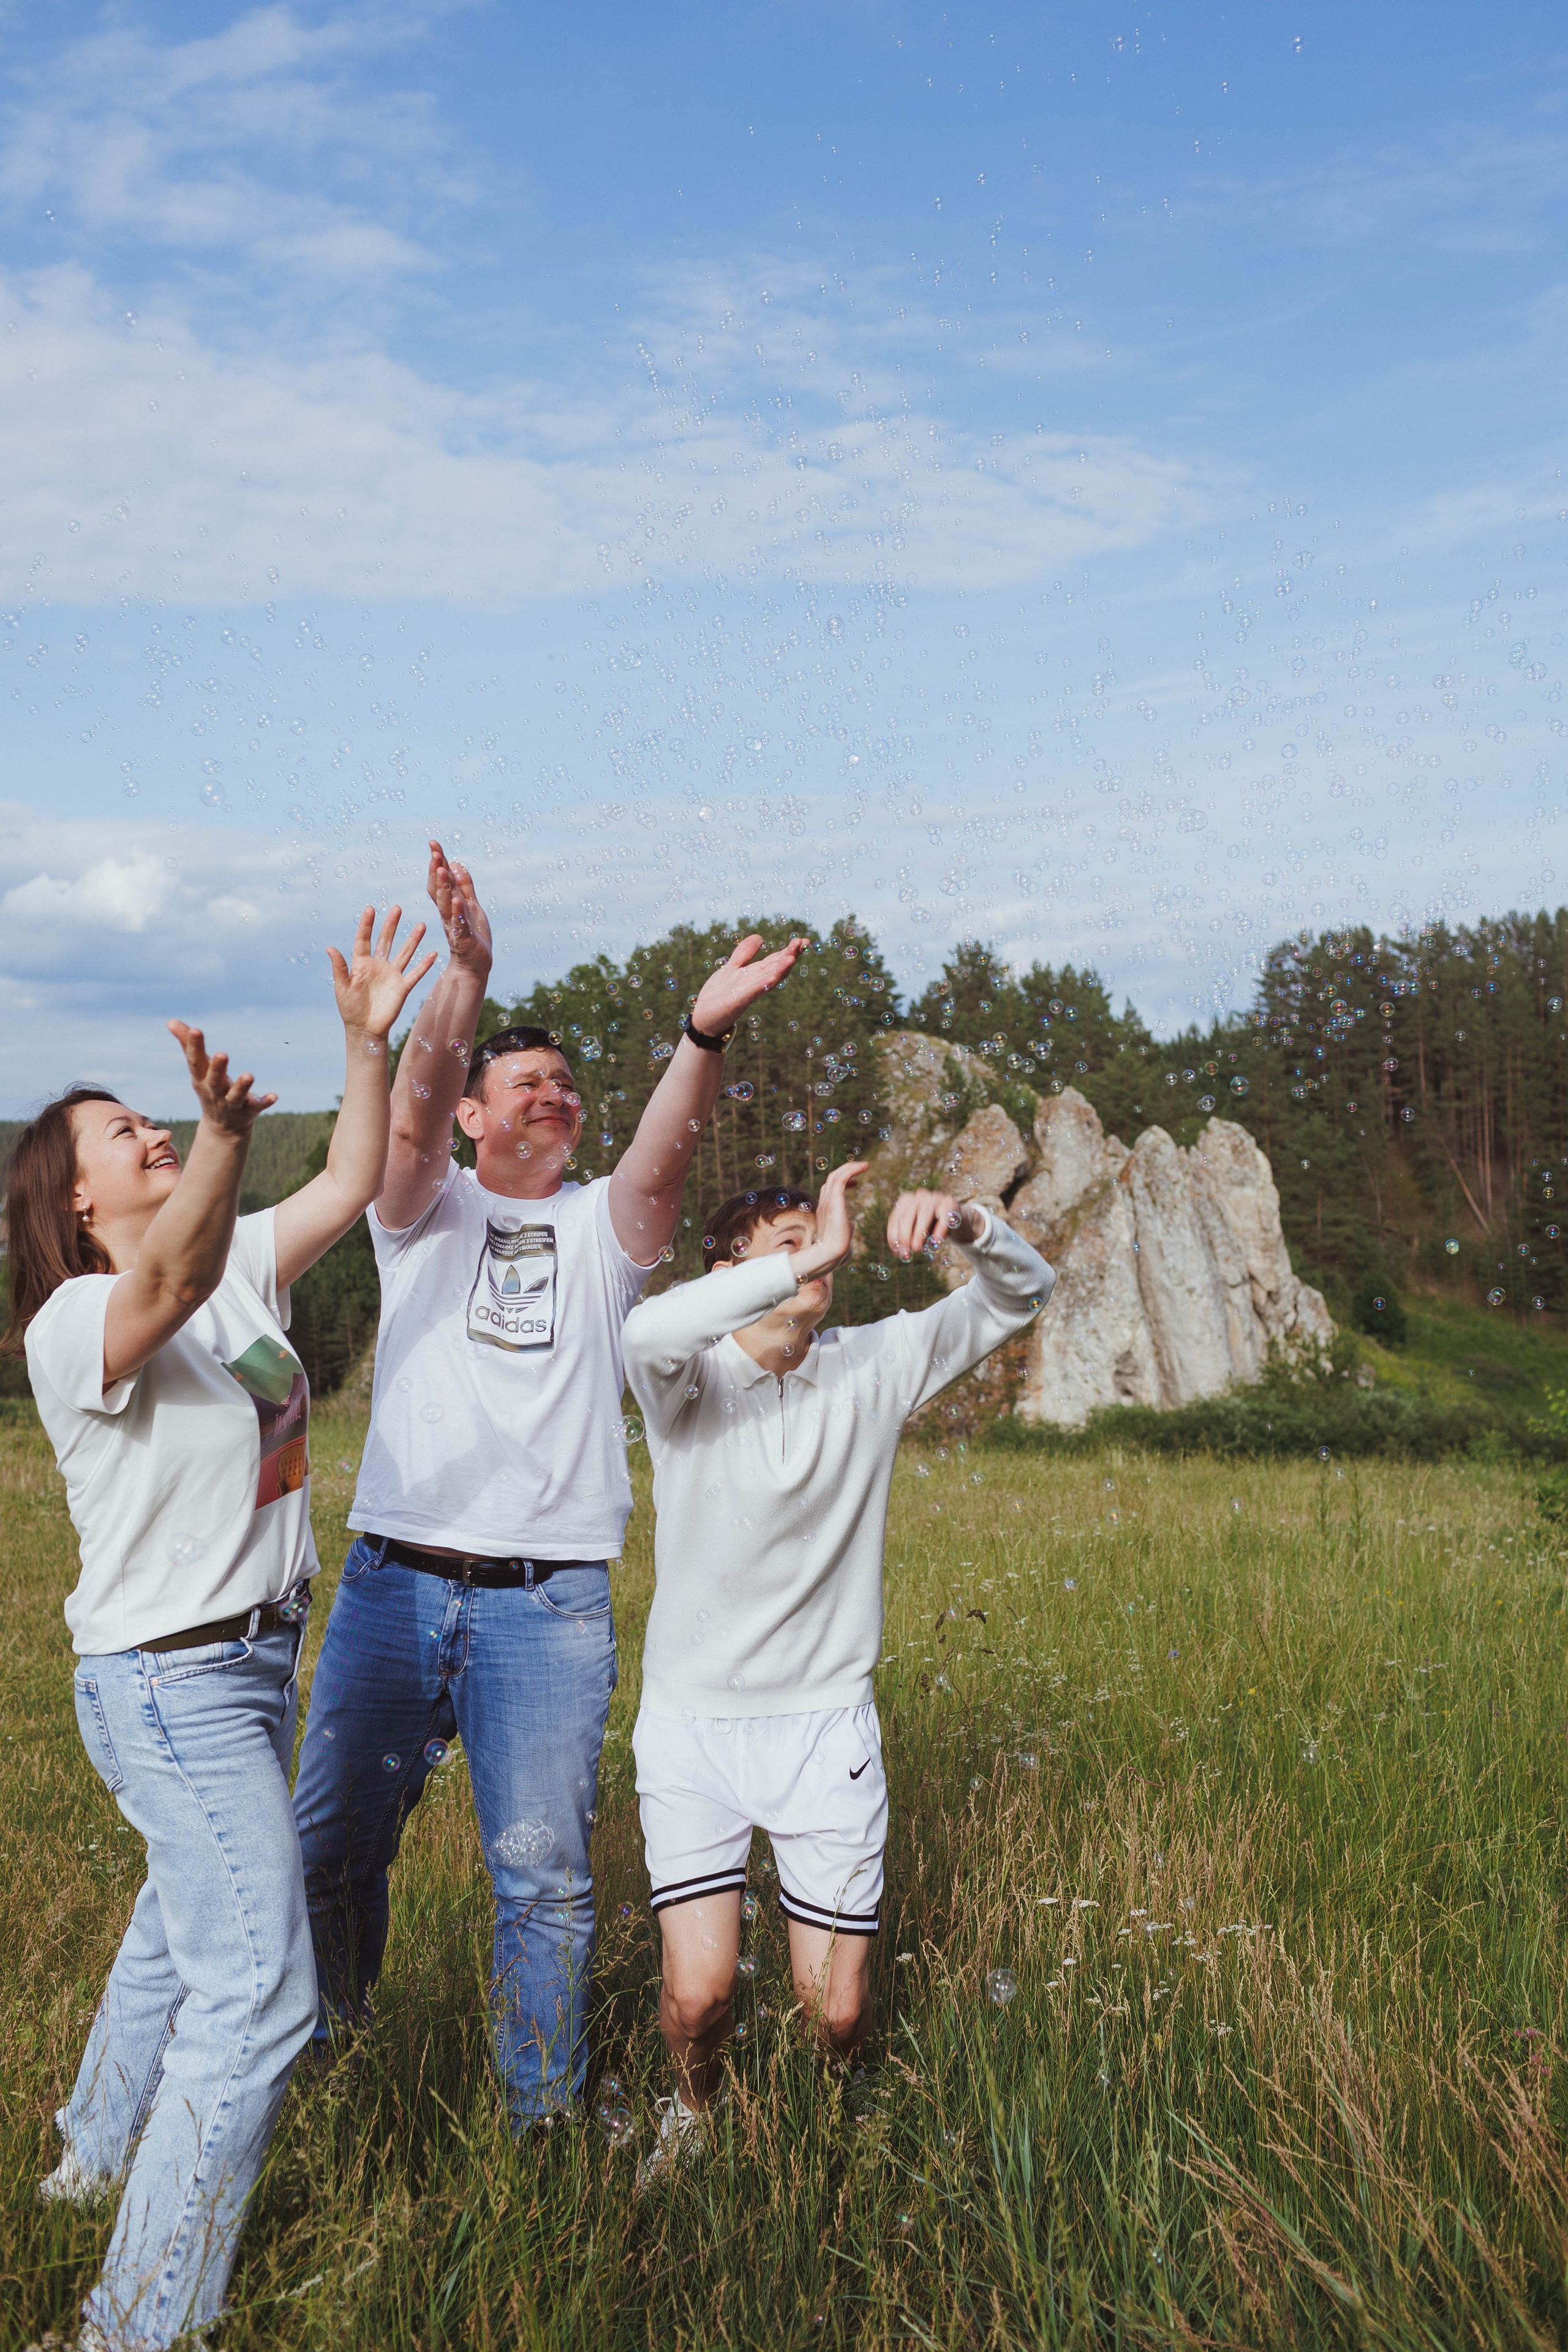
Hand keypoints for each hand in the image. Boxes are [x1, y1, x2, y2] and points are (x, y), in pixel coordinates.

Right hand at [167, 1021, 277, 1137]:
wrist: (222, 1129)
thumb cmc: (209, 1088)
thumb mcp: (198, 1069)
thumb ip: (188, 1045)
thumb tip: (170, 1021)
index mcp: (201, 1079)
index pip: (196, 1062)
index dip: (194, 1046)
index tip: (195, 1030)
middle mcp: (215, 1091)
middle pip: (215, 1080)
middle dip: (218, 1068)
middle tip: (222, 1054)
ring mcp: (232, 1103)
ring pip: (236, 1095)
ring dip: (242, 1086)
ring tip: (249, 1075)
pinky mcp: (249, 1110)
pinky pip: (258, 1106)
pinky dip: (265, 1101)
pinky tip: (274, 1096)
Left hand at [327, 906, 437, 1041]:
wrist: (365, 1029)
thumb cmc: (350, 1009)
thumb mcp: (342, 988)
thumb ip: (340, 968)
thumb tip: (330, 948)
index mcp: (361, 964)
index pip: (364, 940)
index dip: (367, 924)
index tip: (371, 909)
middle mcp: (378, 966)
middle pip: (386, 941)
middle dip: (391, 925)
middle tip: (397, 908)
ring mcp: (392, 975)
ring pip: (404, 953)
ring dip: (413, 940)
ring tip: (421, 925)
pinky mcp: (402, 987)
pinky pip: (415, 973)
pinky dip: (424, 964)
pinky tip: (433, 953)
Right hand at [427, 839, 492, 974]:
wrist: (476, 964)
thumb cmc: (473, 935)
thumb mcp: (471, 906)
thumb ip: (465, 886)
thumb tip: (457, 864)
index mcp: (450, 905)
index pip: (440, 881)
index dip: (437, 863)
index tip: (433, 844)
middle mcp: (448, 913)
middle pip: (439, 890)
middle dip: (436, 871)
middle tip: (434, 853)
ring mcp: (455, 926)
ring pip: (446, 905)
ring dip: (443, 888)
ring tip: (441, 870)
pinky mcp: (464, 939)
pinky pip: (459, 925)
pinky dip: (457, 913)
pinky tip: (457, 901)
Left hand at [690, 932, 808, 1036]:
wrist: (705, 1017)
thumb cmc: (719, 995)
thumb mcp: (732, 967)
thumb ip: (744, 953)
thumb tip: (760, 937)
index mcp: (755, 973)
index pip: (776, 960)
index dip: (789, 949)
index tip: (803, 940)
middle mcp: (756, 982)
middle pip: (777, 967)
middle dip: (790, 955)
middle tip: (804, 942)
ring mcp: (750, 991)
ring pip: (770, 978)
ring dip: (782, 968)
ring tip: (792, 957)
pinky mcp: (740, 1000)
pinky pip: (754, 991)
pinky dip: (764, 983)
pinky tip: (772, 976)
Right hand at [789, 1159, 866, 1282]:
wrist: (830, 1255)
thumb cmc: (837, 1252)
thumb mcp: (843, 1236)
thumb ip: (847, 1229)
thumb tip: (852, 1227)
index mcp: (826, 1210)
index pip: (831, 1189)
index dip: (844, 1182)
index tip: (856, 1183)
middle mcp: (825, 1203)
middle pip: (833, 1178)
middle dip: (847, 1171)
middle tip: (862, 1168)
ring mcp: (827, 1201)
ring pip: (836, 1175)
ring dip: (850, 1167)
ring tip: (864, 1165)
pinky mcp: (833, 1201)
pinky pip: (841, 1178)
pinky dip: (851, 1170)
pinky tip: (864, 1167)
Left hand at [887, 1189, 979, 1261]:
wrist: (954, 1218)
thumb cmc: (930, 1227)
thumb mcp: (917, 1232)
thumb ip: (909, 1239)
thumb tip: (902, 1252)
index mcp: (906, 1201)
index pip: (896, 1218)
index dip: (894, 1235)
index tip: (895, 1252)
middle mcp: (919, 1196)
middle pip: (907, 1215)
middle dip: (904, 1235)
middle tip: (906, 1252)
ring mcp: (935, 1197)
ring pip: (924, 1214)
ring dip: (918, 1232)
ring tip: (916, 1249)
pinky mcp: (950, 1202)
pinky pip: (944, 1216)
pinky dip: (940, 1229)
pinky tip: (936, 1241)